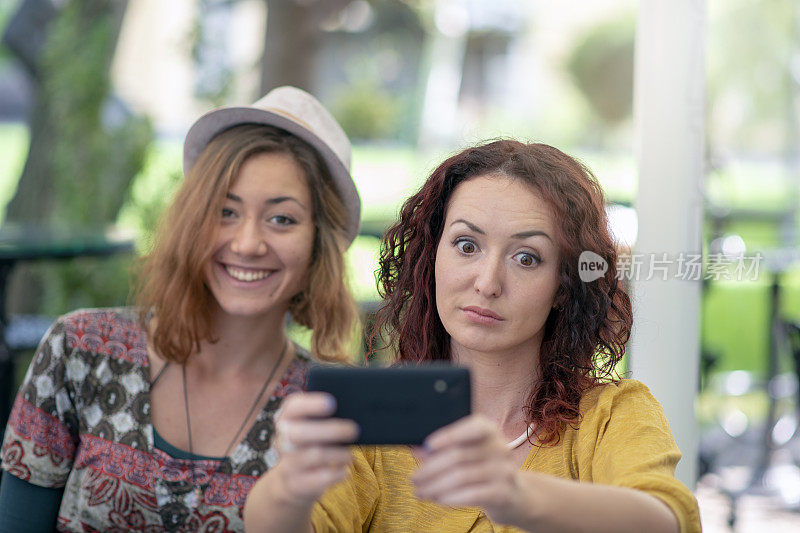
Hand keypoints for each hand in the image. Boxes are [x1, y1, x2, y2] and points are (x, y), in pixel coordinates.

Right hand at [271, 392, 359, 507]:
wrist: (291, 483)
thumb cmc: (310, 446)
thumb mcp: (310, 429)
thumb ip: (324, 418)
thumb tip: (354, 410)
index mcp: (287, 420)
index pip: (293, 406)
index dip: (310, 404)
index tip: (332, 403)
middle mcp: (283, 440)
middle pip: (301, 432)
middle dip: (331, 430)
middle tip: (354, 430)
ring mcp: (288, 464)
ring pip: (315, 455)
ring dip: (339, 453)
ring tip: (350, 455)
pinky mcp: (297, 484)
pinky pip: (319, 478)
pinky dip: (336, 474)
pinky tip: (344, 470)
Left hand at [411, 415, 528, 526]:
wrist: (512, 494)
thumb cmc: (481, 467)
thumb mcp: (466, 452)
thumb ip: (443, 448)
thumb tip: (417, 449)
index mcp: (489, 430)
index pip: (471, 428)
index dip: (448, 435)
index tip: (427, 445)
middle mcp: (500, 448)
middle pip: (459, 456)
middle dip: (431, 468)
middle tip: (414, 478)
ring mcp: (504, 471)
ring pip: (461, 477)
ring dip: (435, 485)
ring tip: (421, 491)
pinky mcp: (503, 493)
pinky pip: (472, 494)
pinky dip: (451, 497)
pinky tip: (438, 499)